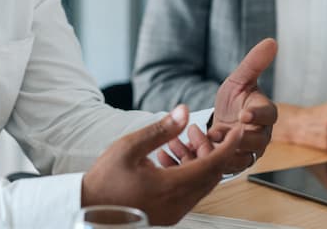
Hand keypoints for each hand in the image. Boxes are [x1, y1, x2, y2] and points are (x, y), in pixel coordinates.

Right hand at [82, 105, 244, 226]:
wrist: (89, 208)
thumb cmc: (105, 180)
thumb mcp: (129, 147)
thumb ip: (160, 129)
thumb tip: (183, 112)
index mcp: (171, 187)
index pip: (213, 165)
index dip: (229, 146)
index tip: (238, 131)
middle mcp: (178, 204)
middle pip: (211, 176)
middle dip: (210, 150)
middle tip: (198, 132)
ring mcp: (174, 212)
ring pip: (201, 185)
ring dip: (198, 162)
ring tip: (180, 141)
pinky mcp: (168, 215)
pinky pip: (189, 193)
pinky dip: (188, 174)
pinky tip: (169, 159)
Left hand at [207, 38, 277, 171]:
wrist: (224, 121)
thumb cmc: (236, 99)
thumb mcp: (240, 79)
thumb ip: (254, 63)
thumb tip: (271, 41)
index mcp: (266, 114)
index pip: (268, 115)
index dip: (257, 115)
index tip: (244, 114)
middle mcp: (261, 136)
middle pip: (256, 142)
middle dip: (236, 138)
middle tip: (218, 133)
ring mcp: (248, 153)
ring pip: (239, 158)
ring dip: (220, 152)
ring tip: (201, 141)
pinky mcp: (232, 165)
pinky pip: (223, 168)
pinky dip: (206, 160)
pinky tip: (190, 151)